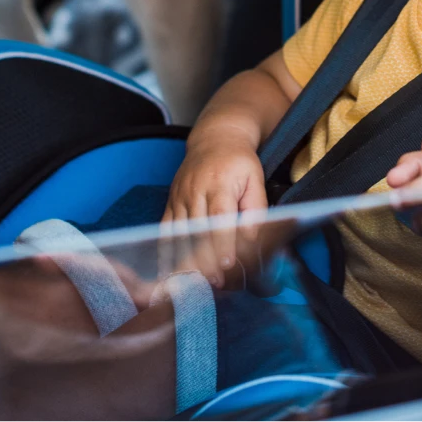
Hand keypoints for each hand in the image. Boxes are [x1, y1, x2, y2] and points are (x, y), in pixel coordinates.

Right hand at [162, 127, 267, 286]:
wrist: (215, 138)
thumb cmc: (239, 161)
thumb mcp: (255, 178)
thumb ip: (255, 208)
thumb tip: (250, 237)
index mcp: (219, 185)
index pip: (220, 218)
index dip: (223, 243)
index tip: (227, 264)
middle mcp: (196, 191)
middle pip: (198, 230)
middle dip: (205, 259)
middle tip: (213, 283)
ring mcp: (180, 196)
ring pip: (180, 233)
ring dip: (185, 259)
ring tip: (191, 283)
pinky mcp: (171, 201)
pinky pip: (165, 228)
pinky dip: (165, 250)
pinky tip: (167, 269)